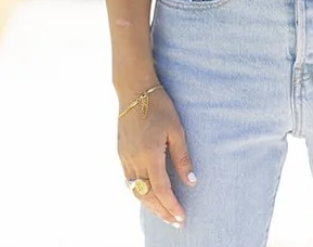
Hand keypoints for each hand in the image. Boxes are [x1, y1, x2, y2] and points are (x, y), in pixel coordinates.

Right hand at [118, 86, 196, 226]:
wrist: (134, 91)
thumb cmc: (159, 106)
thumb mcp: (176, 130)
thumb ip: (182, 158)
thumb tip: (191, 182)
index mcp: (150, 154)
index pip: (162, 189)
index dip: (172, 206)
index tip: (181, 218)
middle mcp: (135, 160)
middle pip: (147, 195)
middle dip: (161, 211)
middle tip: (175, 222)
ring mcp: (125, 158)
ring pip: (136, 191)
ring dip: (150, 205)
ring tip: (164, 214)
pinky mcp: (121, 154)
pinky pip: (129, 181)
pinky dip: (140, 193)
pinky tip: (149, 196)